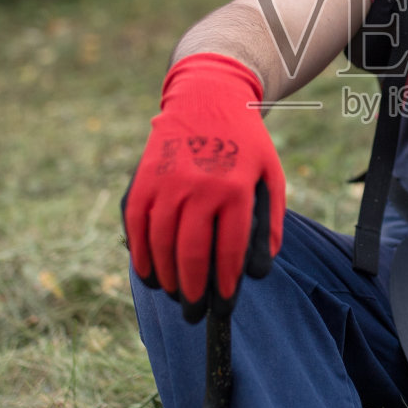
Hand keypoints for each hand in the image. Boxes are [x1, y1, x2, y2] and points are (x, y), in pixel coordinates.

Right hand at [121, 53, 285, 321]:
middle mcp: (200, 186)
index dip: (225, 284)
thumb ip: (269, 221)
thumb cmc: (245, 141)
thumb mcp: (271, 174)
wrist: (209, 95)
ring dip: (166, 277)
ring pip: (161, 243)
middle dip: (192, 290)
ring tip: (174, 295)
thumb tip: (259, 269)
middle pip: (191, 253)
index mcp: (235, 189)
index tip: (223, 305)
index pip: (229, 250)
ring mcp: (167, 181)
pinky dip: (139, 253)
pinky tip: (148, 273)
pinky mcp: (144, 176)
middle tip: (194, 312)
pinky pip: (136, 224)